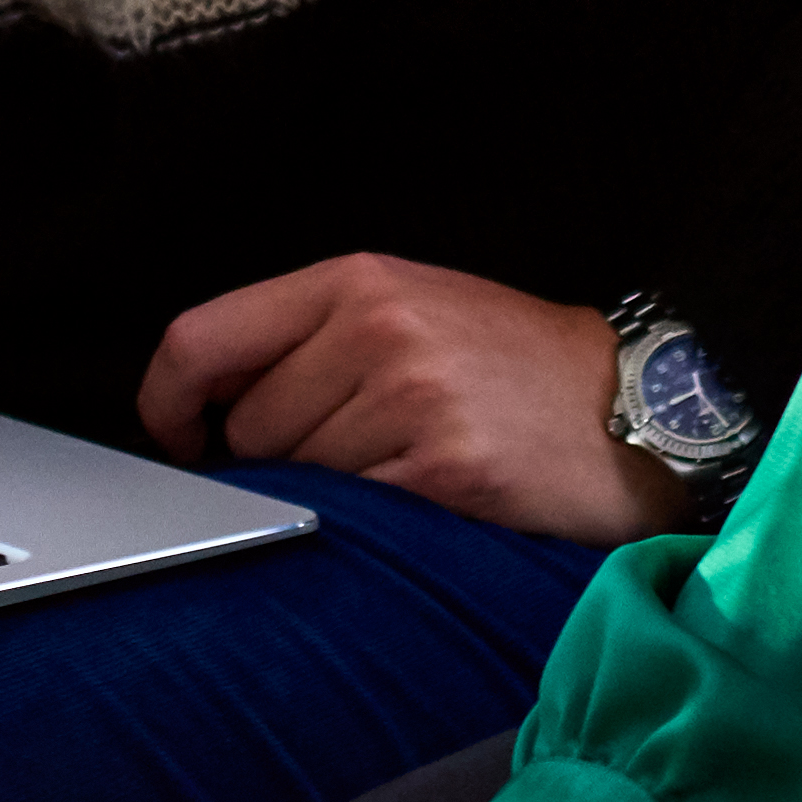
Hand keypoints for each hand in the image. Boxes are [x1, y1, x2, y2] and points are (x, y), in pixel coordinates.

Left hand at [137, 258, 672, 544]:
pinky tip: (428, 497)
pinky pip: (353, 514)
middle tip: (360, 449)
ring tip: (406, 466)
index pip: (200, 339)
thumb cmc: (511, 367)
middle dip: (280, 456)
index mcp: (359, 280)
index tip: (179, 438)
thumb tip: (203, 406)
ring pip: (294, 477)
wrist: (633, 408)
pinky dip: (378, 522)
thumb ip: (310, 336)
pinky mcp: (442, 469)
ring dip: (334, 491)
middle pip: (246, 427)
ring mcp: (411, 397)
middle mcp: (379, 328)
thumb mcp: (409, 309)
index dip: (167, 403)